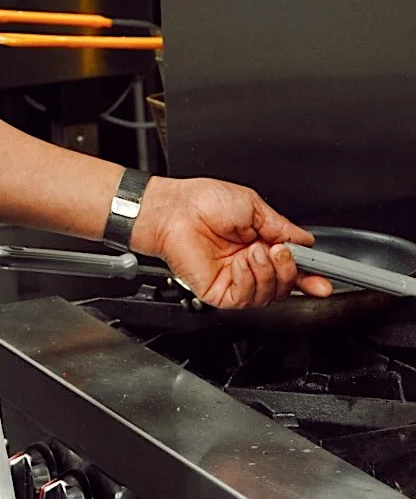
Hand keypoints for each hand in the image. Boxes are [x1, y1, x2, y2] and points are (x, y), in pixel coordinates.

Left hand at [129, 175, 333, 307]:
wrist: (174, 209)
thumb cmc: (202, 201)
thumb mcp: (252, 206)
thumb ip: (281, 227)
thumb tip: (305, 242)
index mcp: (259, 243)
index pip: (291, 267)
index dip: (310, 276)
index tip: (325, 279)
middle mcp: (249, 264)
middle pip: (285, 285)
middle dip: (290, 271)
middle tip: (281, 252)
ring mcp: (235, 279)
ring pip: (269, 294)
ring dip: (268, 272)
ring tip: (255, 250)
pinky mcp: (220, 292)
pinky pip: (247, 297)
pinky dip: (250, 278)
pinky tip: (241, 261)